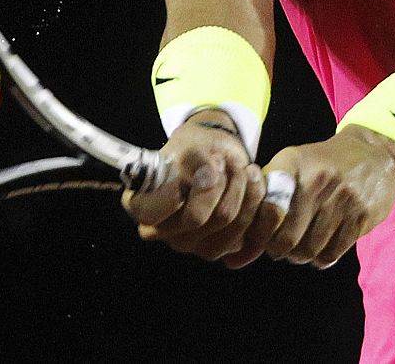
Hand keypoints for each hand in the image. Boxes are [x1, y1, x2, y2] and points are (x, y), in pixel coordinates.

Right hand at [122, 111, 268, 261]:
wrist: (217, 157)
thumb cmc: (195, 150)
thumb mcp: (190, 145)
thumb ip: (195, 161)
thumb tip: (208, 176)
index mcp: (140, 205)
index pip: (149, 212)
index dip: (171, 195)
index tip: (190, 170)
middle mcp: (159, 231)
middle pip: (196, 217)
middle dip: (218, 181)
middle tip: (222, 160)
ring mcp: (188, 244)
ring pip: (225, 220)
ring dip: (240, 186)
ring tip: (240, 167)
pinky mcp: (218, 248)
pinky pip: (245, 229)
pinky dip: (254, 199)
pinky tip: (252, 181)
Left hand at [227, 126, 394, 270]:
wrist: (375, 154)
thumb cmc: (323, 164)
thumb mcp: (295, 162)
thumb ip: (268, 188)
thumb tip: (240, 230)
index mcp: (294, 163)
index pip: (267, 209)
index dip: (258, 232)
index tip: (257, 238)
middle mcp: (318, 179)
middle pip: (286, 237)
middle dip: (278, 250)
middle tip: (278, 249)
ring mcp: (343, 199)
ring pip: (309, 249)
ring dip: (300, 256)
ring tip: (298, 250)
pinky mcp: (362, 216)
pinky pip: (333, 252)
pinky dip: (322, 259)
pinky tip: (320, 251)